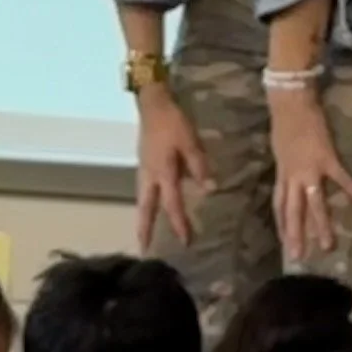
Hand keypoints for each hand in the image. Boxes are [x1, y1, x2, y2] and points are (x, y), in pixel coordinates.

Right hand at [135, 89, 207, 249]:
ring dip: (143, 216)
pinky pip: (143, 189)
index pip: (172, 204)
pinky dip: (145, 202)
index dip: (179, 223)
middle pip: (145, 207)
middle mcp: (149, 175)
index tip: (185, 241)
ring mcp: (143, 169)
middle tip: (143, 247)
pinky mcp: (143, 162)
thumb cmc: (173, 123)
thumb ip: (199, 166)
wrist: (152, 104)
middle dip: (144, 228)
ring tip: (144, 231)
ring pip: (141, 199)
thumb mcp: (191, 143)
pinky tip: (150, 203)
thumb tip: (209, 189)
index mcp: (163, 172)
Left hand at [268, 89, 351, 259]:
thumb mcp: (280, 151)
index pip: (280, 206)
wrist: (290, 104)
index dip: (282, 225)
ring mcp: (310, 170)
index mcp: (282, 174)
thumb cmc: (285, 125)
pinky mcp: (326, 159)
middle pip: (293, 211)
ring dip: (321, 225)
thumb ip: (287, 168)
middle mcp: (293, 177)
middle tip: (299, 257)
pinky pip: (341, 179)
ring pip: (314, 203)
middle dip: (295, 235)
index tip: (285, 244)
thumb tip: (293, 181)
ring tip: (328, 245)